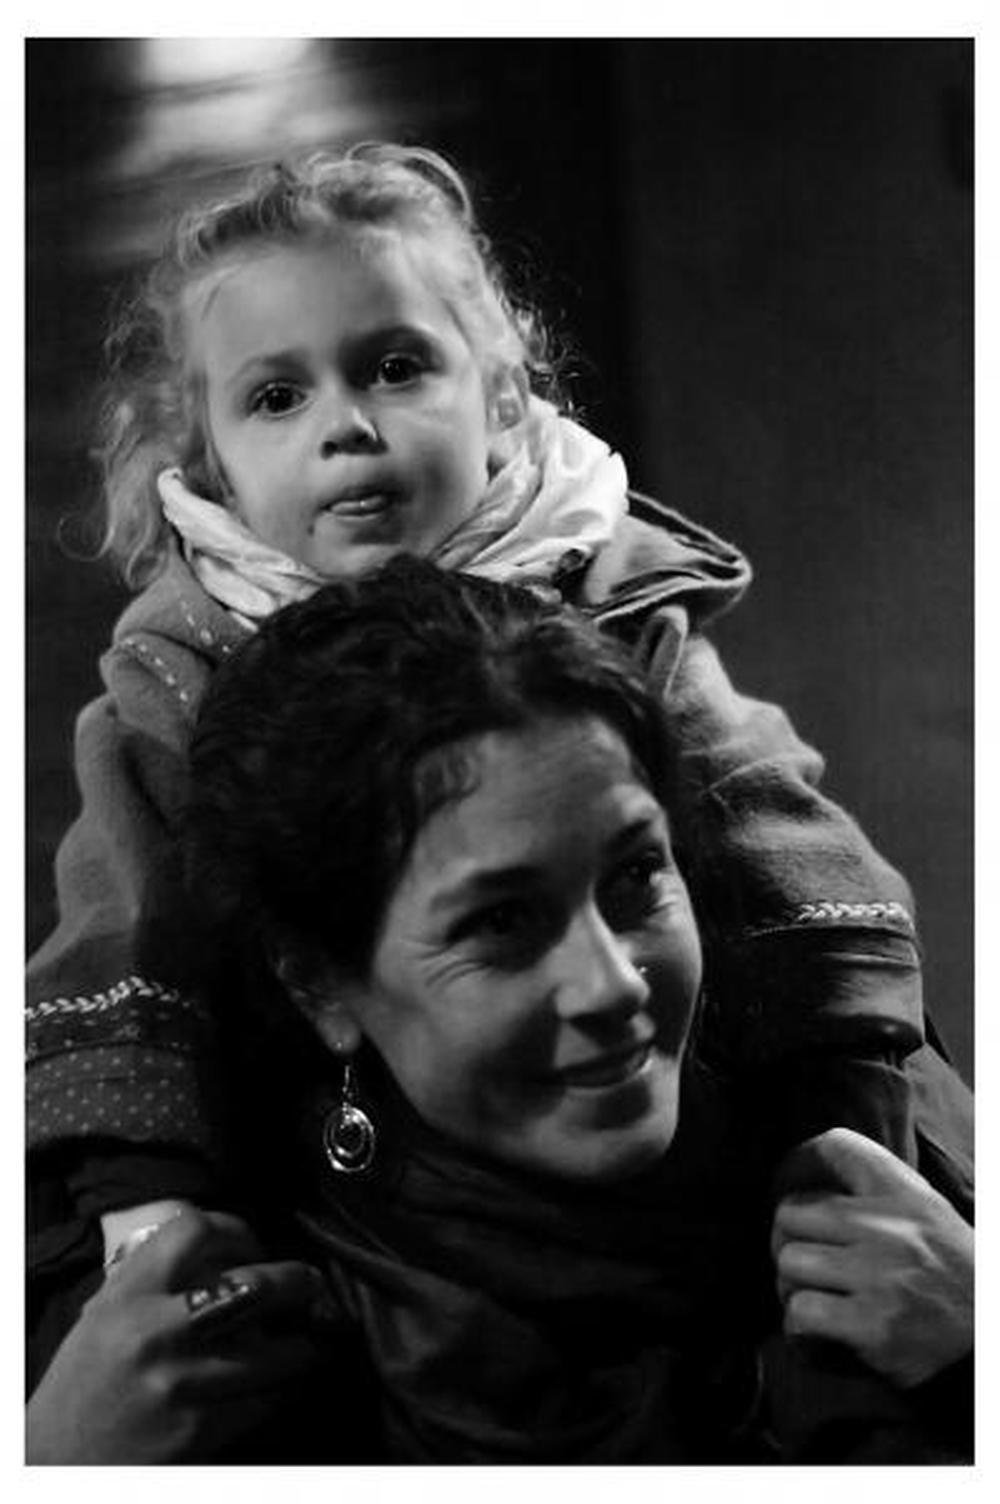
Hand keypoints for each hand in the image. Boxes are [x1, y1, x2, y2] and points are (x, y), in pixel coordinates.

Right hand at [27, 1207, 336, 1462]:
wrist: (56, 1464)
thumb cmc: (85, 1384)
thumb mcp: (105, 1315)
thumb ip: (156, 1280)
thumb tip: (228, 1254)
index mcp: (127, 1295)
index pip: (196, 1230)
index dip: (238, 1230)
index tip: (253, 1245)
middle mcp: (155, 1331)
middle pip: (254, 1285)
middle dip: (295, 1281)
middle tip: (309, 1282)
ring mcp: (181, 1382)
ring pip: (275, 1349)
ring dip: (301, 1343)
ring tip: (308, 1338)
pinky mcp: (199, 1430)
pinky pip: (265, 1398)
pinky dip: (284, 1387)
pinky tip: (283, 1381)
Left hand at [772, 1126, 972, 1388]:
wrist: (991, 1332)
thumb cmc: (949, 1270)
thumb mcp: (923, 1210)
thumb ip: (873, 1189)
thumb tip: (806, 1173)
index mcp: (903, 1195)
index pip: (839, 1146)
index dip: (803, 1160)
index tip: (794, 1183)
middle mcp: (889, 1229)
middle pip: (790, 1214)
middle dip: (786, 1239)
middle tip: (799, 1258)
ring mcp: (879, 1277)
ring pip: (789, 1264)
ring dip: (790, 1285)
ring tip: (810, 1295)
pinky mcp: (873, 1326)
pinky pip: (801, 1313)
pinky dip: (798, 1324)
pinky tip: (817, 1328)